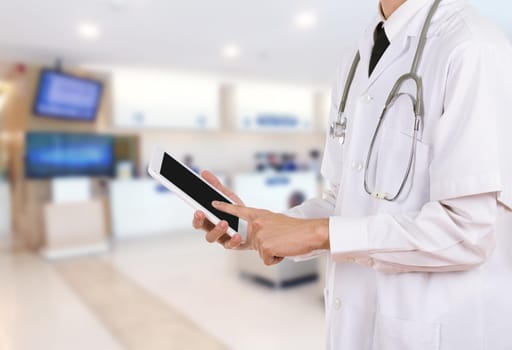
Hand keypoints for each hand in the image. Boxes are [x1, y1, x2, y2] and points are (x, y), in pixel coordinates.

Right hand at [191, 170, 248, 249]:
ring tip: (224, 223)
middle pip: (203, 228)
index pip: (198, 219)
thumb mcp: (228, 196)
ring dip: (217, 230)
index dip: (196, 216)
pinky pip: (230, 245)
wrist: (255, 222)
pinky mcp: (232, 244)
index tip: (198, 211)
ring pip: (213, 238)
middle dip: (203, 222)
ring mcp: (222, 238)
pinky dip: (233, 241)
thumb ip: (216, 185)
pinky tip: (237, 235)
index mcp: (209, 218)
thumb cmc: (237, 210)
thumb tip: (204, 173)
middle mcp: (213, 229)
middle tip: (205, 214)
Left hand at [212, 201, 329, 265]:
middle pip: (253, 243)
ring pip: (261, 252)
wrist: (311, 233)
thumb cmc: (296, 230)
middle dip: (266, 246)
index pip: (239, 210)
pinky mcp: (264, 247)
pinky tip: (284, 249)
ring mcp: (259, 235)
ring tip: (284, 243)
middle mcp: (257, 223)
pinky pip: (267, 260)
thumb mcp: (276, 222)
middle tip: (280, 239)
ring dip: (273, 252)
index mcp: (259, 215)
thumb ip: (263, 226)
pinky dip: (276, 258)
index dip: (225, 208)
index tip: (213, 204)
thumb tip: (257, 236)